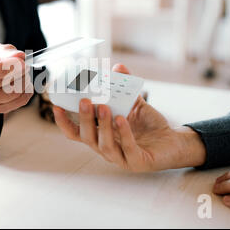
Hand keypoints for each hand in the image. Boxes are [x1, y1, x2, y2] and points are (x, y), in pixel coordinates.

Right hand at [0, 43, 32, 113]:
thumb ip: (5, 52)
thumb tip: (20, 57)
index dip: (4, 69)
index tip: (20, 63)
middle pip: (1, 84)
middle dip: (19, 72)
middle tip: (24, 64)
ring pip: (12, 93)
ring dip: (24, 81)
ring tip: (23, 72)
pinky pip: (19, 102)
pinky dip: (26, 91)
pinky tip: (24, 83)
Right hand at [53, 64, 206, 171]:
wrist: (173, 142)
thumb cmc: (149, 125)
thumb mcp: (134, 104)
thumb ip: (124, 88)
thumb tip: (118, 67)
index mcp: (101, 135)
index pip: (76, 132)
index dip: (64, 122)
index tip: (56, 106)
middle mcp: (106, 148)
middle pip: (87, 137)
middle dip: (83, 119)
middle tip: (84, 101)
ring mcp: (121, 157)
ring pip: (103, 145)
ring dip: (101, 126)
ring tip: (103, 107)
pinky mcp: (137, 161)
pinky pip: (128, 148)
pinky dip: (123, 134)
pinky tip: (122, 119)